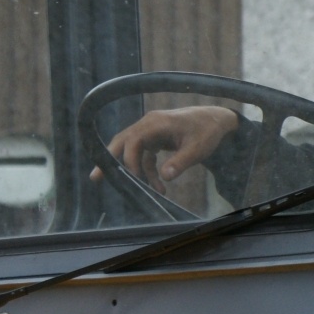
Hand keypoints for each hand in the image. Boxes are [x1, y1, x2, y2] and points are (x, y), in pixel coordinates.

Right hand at [91, 105, 239, 185]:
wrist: (218, 121)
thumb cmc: (208, 131)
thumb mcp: (198, 148)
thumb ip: (181, 162)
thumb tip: (165, 177)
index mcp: (156, 122)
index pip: (133, 139)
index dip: (129, 159)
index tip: (133, 177)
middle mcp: (149, 125)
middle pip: (122, 141)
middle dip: (109, 159)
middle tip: (95, 177)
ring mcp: (151, 131)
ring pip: (132, 151)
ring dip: (135, 172)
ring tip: (138, 192)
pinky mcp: (156, 139)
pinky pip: (145, 156)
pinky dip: (148, 171)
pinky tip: (159, 187)